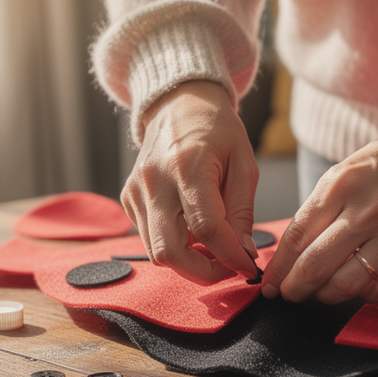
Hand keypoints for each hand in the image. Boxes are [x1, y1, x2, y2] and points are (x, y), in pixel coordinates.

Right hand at [122, 81, 260, 284]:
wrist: (178, 103)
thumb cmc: (217, 130)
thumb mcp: (244, 164)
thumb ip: (243, 212)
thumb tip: (243, 254)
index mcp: (188, 167)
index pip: (207, 229)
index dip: (230, 256)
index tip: (249, 267)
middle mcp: (154, 182)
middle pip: (170, 252)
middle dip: (202, 272)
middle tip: (228, 268)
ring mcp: (136, 192)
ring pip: (156, 252)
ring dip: (189, 261)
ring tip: (214, 249)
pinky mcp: (128, 198)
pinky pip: (149, 238)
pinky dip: (174, 245)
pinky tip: (193, 231)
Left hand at [261, 116, 377, 303]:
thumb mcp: (348, 169)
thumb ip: (321, 207)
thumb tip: (294, 250)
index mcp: (342, 184)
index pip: (298, 236)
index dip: (279, 267)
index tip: (270, 283)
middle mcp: (369, 209)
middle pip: (316, 265)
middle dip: (295, 288)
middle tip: (289, 294)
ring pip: (348, 283)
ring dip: (327, 295)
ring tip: (322, 293)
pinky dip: (366, 296)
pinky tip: (360, 288)